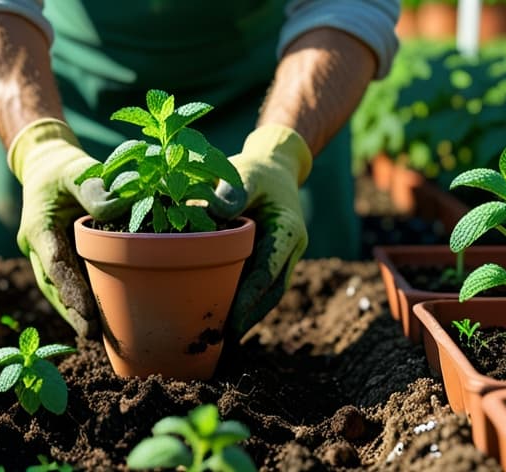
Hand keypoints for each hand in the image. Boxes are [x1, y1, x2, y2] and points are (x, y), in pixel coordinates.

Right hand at [8, 119, 130, 336]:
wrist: (45, 165)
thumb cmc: (63, 167)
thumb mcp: (77, 168)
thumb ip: (94, 187)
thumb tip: (119, 206)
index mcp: (38, 227)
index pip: (55, 265)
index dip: (71, 290)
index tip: (87, 311)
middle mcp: (37, 246)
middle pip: (54, 286)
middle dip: (72, 312)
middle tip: (93, 335)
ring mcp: (45, 254)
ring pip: (58, 290)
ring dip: (74, 313)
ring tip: (97, 337)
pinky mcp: (57, 257)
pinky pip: (67, 282)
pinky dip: (80, 300)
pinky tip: (99, 319)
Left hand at [211, 125, 312, 339]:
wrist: (276, 166)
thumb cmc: (258, 169)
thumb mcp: (246, 172)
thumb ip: (233, 190)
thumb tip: (214, 212)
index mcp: (288, 230)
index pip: (268, 272)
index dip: (250, 298)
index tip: (233, 321)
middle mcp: (291, 248)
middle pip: (272, 292)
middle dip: (250, 317)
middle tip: (223, 339)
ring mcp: (285, 255)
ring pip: (269, 293)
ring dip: (250, 314)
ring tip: (224, 337)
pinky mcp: (273, 258)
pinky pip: (262, 284)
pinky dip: (246, 300)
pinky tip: (226, 314)